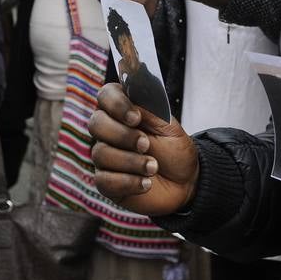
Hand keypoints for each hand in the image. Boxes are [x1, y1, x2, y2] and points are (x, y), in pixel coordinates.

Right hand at [88, 83, 198, 215]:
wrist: (184, 182)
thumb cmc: (174, 150)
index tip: (136, 118)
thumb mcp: (169, 127)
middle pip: (96, 124)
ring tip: (153, 167)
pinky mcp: (106, 182)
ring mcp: (105, 157)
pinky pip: (104, 181)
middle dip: (122, 135)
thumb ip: (151, 110)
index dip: (117, 105)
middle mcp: (109, 131)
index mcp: (123, 110)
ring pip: (101, 154)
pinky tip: (146, 183)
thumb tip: (135, 98)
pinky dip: (128, 182)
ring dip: (131, 161)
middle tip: (146, 144)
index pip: (106, 96)